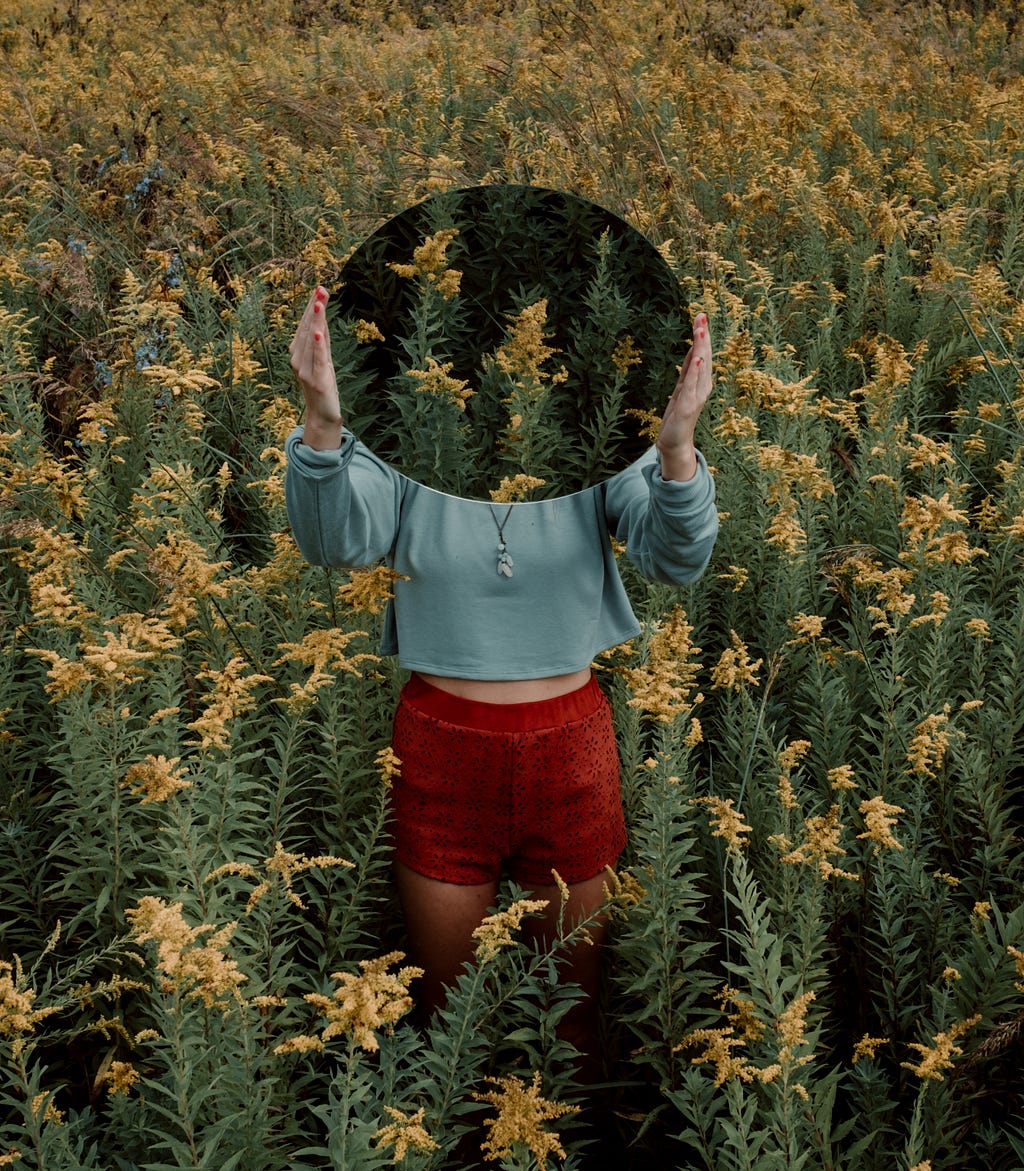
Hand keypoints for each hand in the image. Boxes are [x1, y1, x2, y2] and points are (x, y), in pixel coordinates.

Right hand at [290, 286, 342, 449]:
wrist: (322, 415)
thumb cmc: (323, 386)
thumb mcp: (323, 359)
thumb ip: (323, 339)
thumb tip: (323, 315)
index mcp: (299, 353)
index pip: (306, 325)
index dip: (312, 307)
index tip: (320, 289)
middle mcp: (298, 359)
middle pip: (307, 329)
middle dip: (314, 309)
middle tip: (321, 289)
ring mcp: (305, 370)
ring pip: (311, 341)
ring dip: (316, 322)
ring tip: (319, 304)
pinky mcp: (316, 380)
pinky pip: (317, 359)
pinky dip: (317, 346)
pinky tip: (319, 333)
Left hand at [656, 312, 712, 480]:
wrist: (674, 441)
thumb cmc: (678, 415)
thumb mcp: (681, 387)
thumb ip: (687, 370)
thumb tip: (693, 349)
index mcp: (701, 381)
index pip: (701, 353)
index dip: (701, 335)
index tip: (700, 315)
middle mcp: (702, 387)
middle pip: (703, 357)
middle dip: (702, 337)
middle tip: (702, 316)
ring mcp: (696, 397)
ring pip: (699, 368)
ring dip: (700, 349)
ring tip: (700, 332)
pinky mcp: (687, 407)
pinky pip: (691, 386)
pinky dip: (694, 372)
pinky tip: (696, 360)